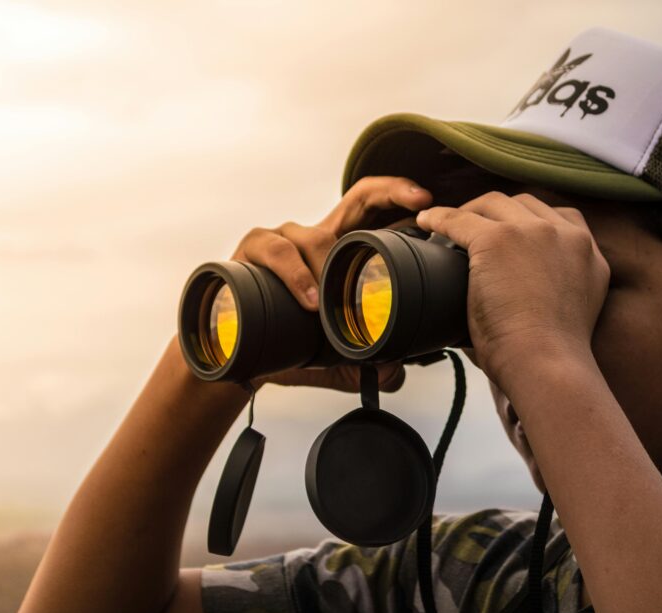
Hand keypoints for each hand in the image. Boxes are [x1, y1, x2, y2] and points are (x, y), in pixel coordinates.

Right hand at [229, 176, 433, 392]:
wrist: (232, 354)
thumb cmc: (283, 344)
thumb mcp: (333, 356)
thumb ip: (367, 361)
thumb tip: (398, 372)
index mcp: (338, 253)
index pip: (374, 212)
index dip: (401, 199)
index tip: (429, 202)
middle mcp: (314, 237)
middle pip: (357, 198)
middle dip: (391, 192)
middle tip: (420, 202)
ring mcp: (283, 238)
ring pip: (314, 235)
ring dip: (328, 266)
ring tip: (331, 301)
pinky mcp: (252, 248)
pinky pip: (276, 250)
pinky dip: (295, 275)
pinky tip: (307, 300)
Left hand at [414, 191, 609, 386]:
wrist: (546, 364)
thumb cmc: (548, 356)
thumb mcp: (568, 309)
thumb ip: (553, 286)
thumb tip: (516, 294)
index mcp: (588, 253)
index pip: (558, 217)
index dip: (528, 220)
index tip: (509, 232)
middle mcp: (567, 234)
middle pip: (525, 204)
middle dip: (497, 212)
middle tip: (472, 227)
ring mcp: (533, 232)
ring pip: (493, 204)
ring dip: (470, 212)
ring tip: (447, 226)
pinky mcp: (498, 239)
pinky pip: (460, 219)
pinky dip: (439, 219)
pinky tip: (426, 224)